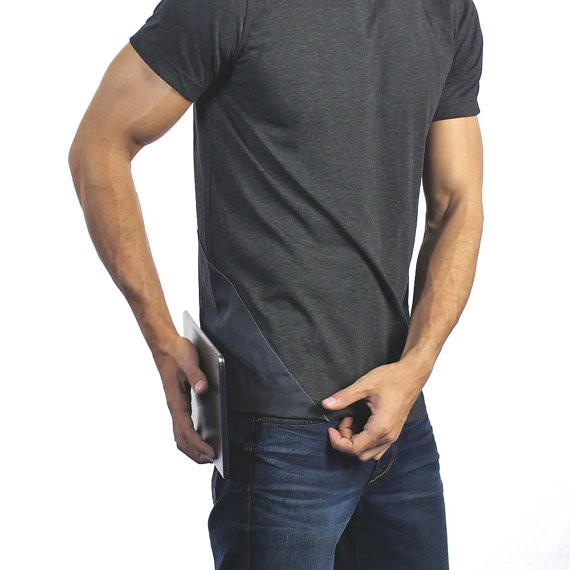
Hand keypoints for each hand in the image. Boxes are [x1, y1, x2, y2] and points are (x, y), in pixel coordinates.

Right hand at [151, 334, 216, 463]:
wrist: (165, 345)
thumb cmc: (177, 352)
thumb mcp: (189, 359)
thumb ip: (196, 374)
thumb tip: (204, 388)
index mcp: (176, 400)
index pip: (186, 429)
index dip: (198, 444)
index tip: (211, 453)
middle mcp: (174, 407)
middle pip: (181, 439)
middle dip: (195, 453)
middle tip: (213, 460)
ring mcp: (176, 407)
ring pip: (181, 435)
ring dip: (193, 448)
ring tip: (210, 455)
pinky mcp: (180, 403)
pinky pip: (184, 427)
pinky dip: (192, 438)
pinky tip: (205, 438)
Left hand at [321, 359, 428, 461]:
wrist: (412, 375)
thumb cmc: (391, 378)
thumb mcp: (364, 385)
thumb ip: (344, 397)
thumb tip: (326, 405)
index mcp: (380, 427)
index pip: (353, 448)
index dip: (337, 441)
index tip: (331, 428)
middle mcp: (388, 436)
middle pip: (360, 454)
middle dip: (345, 440)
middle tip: (344, 419)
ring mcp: (393, 436)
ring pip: (369, 454)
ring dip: (355, 442)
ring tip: (352, 421)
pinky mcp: (394, 433)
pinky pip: (377, 449)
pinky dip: (365, 442)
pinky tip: (361, 424)